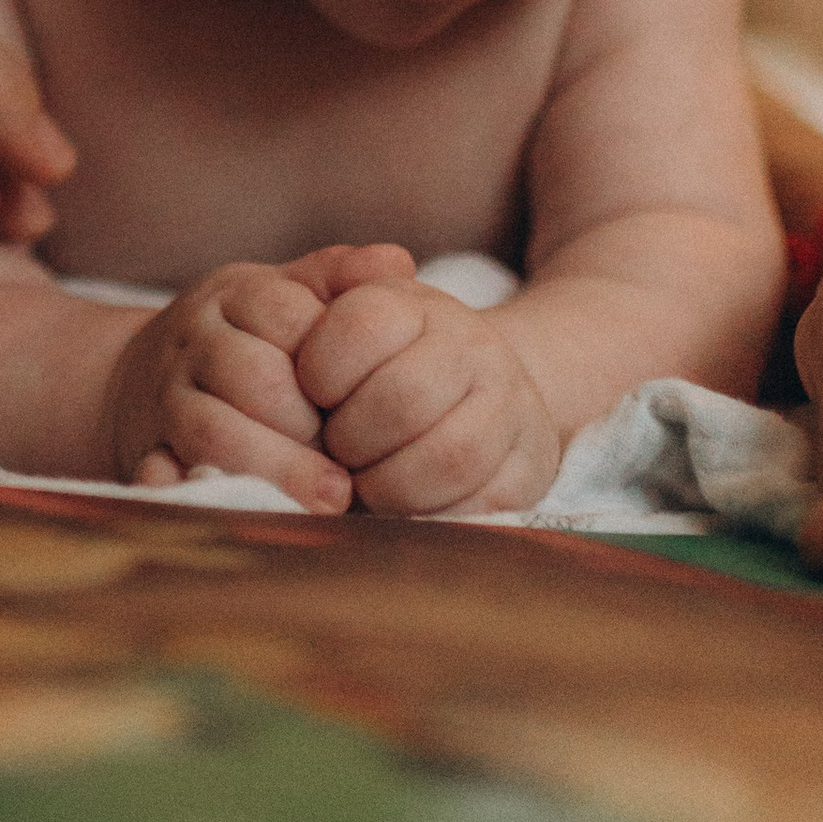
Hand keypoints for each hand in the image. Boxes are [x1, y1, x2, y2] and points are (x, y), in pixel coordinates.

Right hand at [106, 246, 418, 506]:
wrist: (136, 382)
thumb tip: (400, 261)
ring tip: (332, 501)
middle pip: (253, 377)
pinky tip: (254, 516)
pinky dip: (203, 497)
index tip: (367, 402)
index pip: (287, 318)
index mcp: (234, 295)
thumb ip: (338, 276)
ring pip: (214, 430)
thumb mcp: (284, 293)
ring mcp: (165, 396)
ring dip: (277, 468)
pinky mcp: (144, 450)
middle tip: (354, 467)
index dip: (332, 366)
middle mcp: (194, 340)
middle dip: (308, 426)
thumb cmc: (241, 339)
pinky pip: (162, 476)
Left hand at [294, 272, 561, 515]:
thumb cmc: (389, 364)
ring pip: (447, 456)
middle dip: (351, 440)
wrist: (489, 388)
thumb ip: (311, 309)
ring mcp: (510, 406)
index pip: (361, 326)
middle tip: (334, 453)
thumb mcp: (349, 325)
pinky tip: (401, 508)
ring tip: (363, 485)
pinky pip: (480, 504)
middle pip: (402, 398)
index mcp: (416, 305)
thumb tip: (292, 306)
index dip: (319, 374)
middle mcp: (472, 346)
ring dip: (388, 485)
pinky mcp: (530, 469)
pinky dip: (428, 516)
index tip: (311, 396)